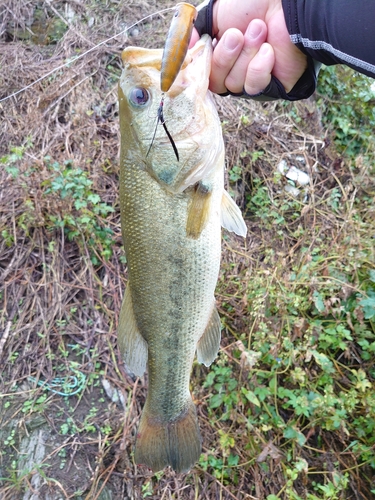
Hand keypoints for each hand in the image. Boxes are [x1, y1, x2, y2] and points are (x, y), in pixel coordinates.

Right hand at [190, 0, 307, 94]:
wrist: (286, 3)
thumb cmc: (253, 3)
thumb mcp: (214, 14)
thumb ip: (195, 32)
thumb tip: (185, 51)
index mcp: (221, 55)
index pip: (201, 74)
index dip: (198, 67)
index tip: (196, 54)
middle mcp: (235, 71)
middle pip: (215, 83)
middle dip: (225, 57)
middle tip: (237, 34)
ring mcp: (253, 81)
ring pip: (234, 85)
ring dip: (246, 55)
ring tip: (260, 30)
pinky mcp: (272, 88)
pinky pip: (254, 87)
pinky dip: (259, 67)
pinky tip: (269, 49)